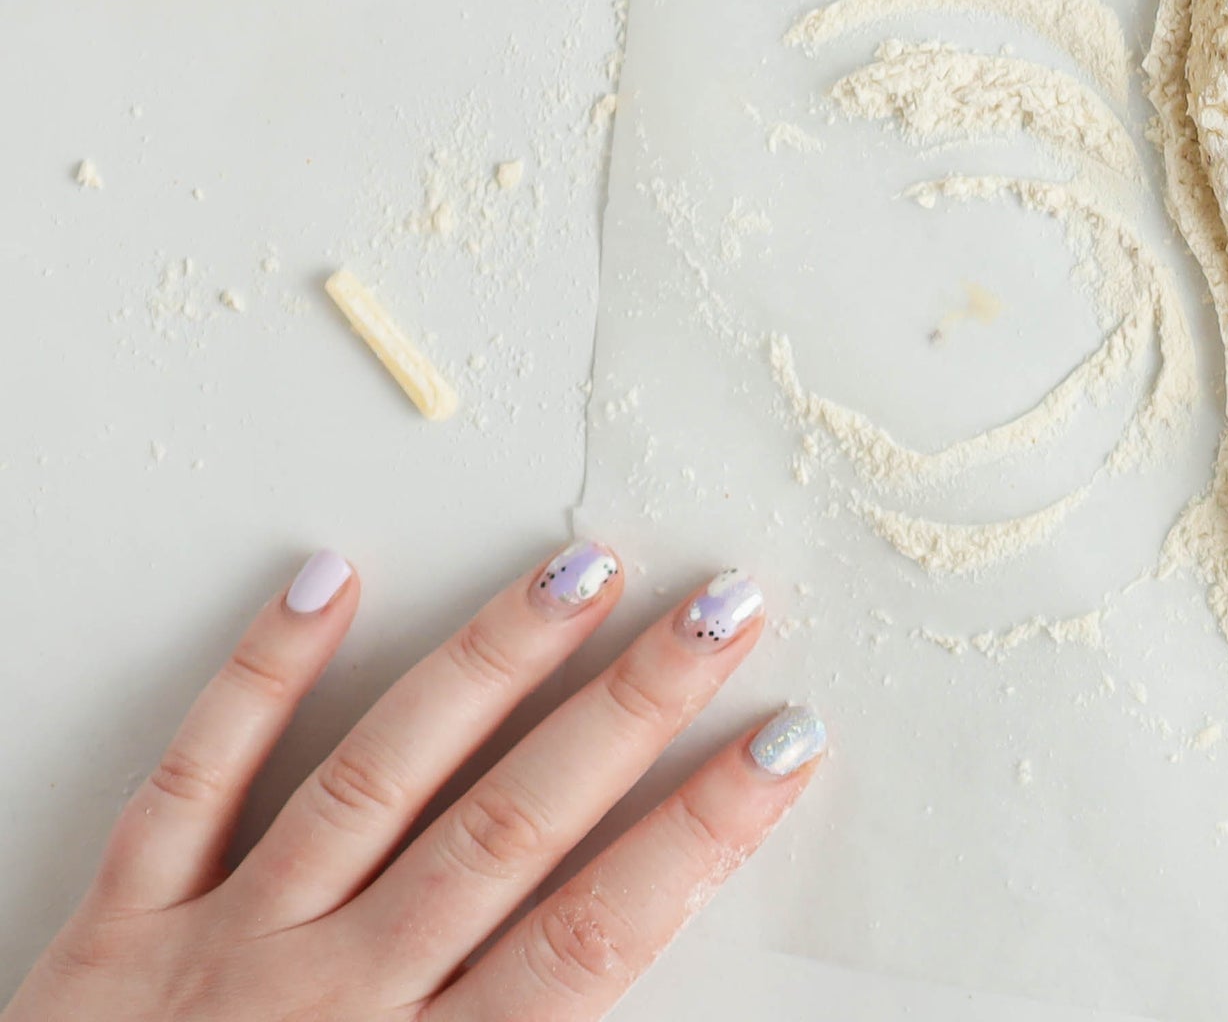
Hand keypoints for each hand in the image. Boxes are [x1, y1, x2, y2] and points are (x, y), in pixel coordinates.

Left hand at [7, 545, 825, 1021]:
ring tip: (580, 571)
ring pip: (378, 782)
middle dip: (631, 711)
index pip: (596, 934)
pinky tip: (330, 583)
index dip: (702, 833)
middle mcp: (337, 999)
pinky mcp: (119, 928)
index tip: (785, 746)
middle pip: (510, 830)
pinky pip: (190, 786)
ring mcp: (226, 949)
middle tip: (724, 611)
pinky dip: (257, 680)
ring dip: (488, 668)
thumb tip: (625, 986)